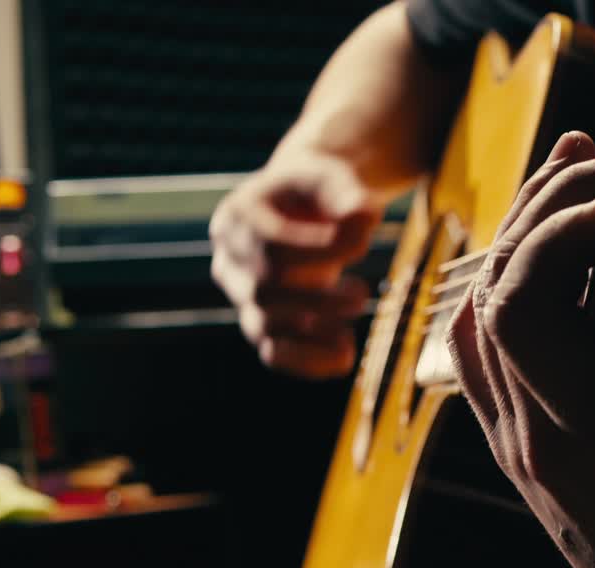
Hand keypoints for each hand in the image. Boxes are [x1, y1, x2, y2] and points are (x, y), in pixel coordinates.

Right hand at [210, 150, 379, 377]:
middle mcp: (230, 260)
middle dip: (319, 298)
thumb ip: (346, 193)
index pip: (270, 245)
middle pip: (264, 290)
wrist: (304, 209)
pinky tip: (346, 357)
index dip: (317, 251)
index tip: (362, 245)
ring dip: (316, 332)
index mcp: (238, 217)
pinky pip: (274, 355)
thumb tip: (364, 220)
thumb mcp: (332, 177)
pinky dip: (310, 363)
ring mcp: (242, 297)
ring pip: (265, 327)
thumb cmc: (318, 192)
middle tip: (362, 293)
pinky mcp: (261, 325)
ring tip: (356, 316)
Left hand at [446, 131, 594, 567]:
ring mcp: (516, 451)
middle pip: (493, 296)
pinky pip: (480, 355)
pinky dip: (508, 290)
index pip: (525, 307)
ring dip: (521, 241)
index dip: (562, 229)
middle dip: (547, 209)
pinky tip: (549, 253)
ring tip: (575, 183)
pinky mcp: (515, 450)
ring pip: (473, 321)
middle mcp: (538, 444)